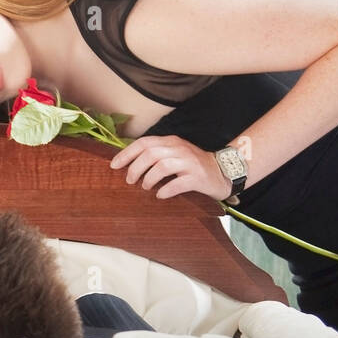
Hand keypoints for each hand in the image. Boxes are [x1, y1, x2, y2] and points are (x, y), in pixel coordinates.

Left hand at [108, 134, 229, 199]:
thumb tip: (129, 163)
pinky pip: (178, 183)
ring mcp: (189, 163)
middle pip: (150, 154)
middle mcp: (179, 149)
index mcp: (171, 142)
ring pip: (162, 166)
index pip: (144, 143)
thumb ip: (156, 155)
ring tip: (145, 187)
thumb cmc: (193, 166)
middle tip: (130, 181)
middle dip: (135, 168)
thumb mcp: (174, 154)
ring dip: (149, 179)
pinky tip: (160, 195)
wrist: (223, 172)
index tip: (114, 165)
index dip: (126, 154)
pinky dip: (165, 190)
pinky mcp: (198, 177)